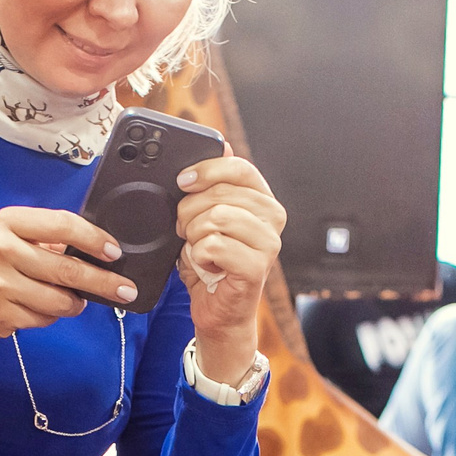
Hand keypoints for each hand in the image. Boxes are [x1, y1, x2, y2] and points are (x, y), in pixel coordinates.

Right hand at [0, 206, 135, 355]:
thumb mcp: (1, 242)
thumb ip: (41, 242)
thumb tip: (90, 251)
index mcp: (7, 224)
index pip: (62, 224)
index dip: (94, 238)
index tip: (115, 252)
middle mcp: (2, 250)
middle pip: (68, 268)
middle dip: (103, 283)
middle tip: (125, 290)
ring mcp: (0, 284)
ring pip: (60, 300)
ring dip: (72, 305)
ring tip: (69, 302)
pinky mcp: (1, 314)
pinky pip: (43, 319)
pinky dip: (48, 317)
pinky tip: (35, 310)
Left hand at [175, 151, 284, 382]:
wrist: (218, 311)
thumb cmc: (212, 263)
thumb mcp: (207, 216)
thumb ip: (214, 183)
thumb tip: (224, 144)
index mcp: (262, 200)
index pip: (239, 168)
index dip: (206, 170)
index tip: (182, 181)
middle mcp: (273, 218)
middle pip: (220, 193)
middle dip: (190, 212)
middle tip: (187, 231)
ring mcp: (269, 243)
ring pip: (215, 218)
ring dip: (193, 235)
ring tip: (198, 248)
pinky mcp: (256, 267)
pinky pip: (213, 245)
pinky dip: (198, 256)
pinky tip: (206, 266)